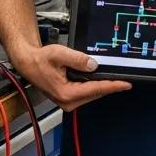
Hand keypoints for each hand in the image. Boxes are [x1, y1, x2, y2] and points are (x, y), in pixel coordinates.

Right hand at [9, 44, 130, 111]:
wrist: (28, 63)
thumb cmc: (40, 59)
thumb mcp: (59, 54)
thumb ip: (77, 59)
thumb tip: (94, 65)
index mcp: (65, 93)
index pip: (95, 89)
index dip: (113, 86)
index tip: (126, 84)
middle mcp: (67, 101)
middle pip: (96, 93)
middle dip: (109, 85)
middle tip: (124, 78)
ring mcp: (68, 102)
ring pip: (93, 94)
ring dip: (102, 85)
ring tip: (114, 77)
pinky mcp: (68, 99)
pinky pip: (87, 93)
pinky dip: (94, 86)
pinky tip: (99, 78)